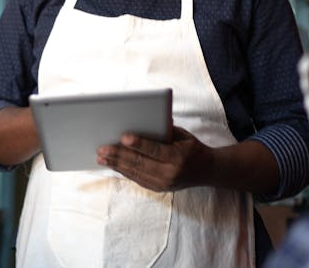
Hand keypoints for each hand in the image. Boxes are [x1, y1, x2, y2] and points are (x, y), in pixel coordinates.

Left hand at [96, 126, 211, 191]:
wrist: (207, 171)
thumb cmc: (192, 148)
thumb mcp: (183, 135)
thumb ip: (165, 130)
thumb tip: (144, 119)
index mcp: (178, 158)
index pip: (155, 150)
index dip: (138, 144)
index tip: (123, 137)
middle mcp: (170, 174)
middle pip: (140, 163)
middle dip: (119, 156)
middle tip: (102, 149)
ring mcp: (163, 184)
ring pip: (135, 173)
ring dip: (116, 165)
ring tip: (101, 157)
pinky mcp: (158, 189)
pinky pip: (137, 179)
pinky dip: (123, 171)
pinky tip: (112, 164)